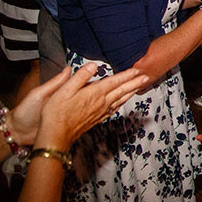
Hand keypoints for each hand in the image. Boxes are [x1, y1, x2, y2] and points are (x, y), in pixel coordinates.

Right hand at [11, 64, 147, 148]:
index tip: (138, 69)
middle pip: (121, 90)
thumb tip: (93, 65)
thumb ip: (80, 77)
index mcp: (94, 93)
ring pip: (120, 99)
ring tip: (139, 87)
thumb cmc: (56, 113)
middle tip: (146, 76)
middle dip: (135, 82)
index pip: (114, 81)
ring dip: (131, 92)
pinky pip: (114, 108)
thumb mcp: (64, 90)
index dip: (127, 75)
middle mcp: (100, 103)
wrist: (56, 136)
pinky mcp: (97, 119)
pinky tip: (122, 102)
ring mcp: (100, 112)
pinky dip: (121, 103)